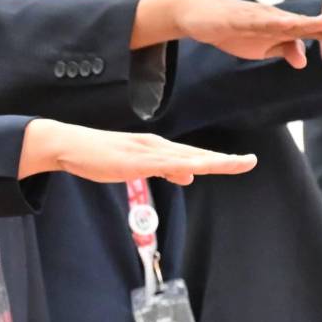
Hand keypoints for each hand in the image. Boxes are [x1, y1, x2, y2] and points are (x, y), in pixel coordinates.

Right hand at [19, 119, 256, 185]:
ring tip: (235, 164)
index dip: (219, 159)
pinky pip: (164, 164)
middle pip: (196, 155)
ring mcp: (146, 151)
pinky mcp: (134, 160)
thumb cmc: (99, 155)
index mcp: (157, 148)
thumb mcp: (135, 166)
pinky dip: (184, 166)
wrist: (70, 144)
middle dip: (224, 160)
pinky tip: (198, 169)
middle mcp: (157, 146)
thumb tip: (189, 177)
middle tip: (250, 162)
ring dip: (212, 161)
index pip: (194, 155)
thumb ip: (162, 170)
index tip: (242, 162)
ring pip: (186, 158)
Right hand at [138, 0, 321, 67]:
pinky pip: (256, 22)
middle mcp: (269, 17)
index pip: (306, 30)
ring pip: (282, 21)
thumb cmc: (229, 29)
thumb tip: (303, 61)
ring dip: (302, 22)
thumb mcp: (258, 47)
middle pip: (300, 23)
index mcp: (276, 26)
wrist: (195, 14)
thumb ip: (282, 50)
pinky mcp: (236, 19)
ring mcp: (253, 17)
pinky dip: (271, 23)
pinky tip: (284, 24)